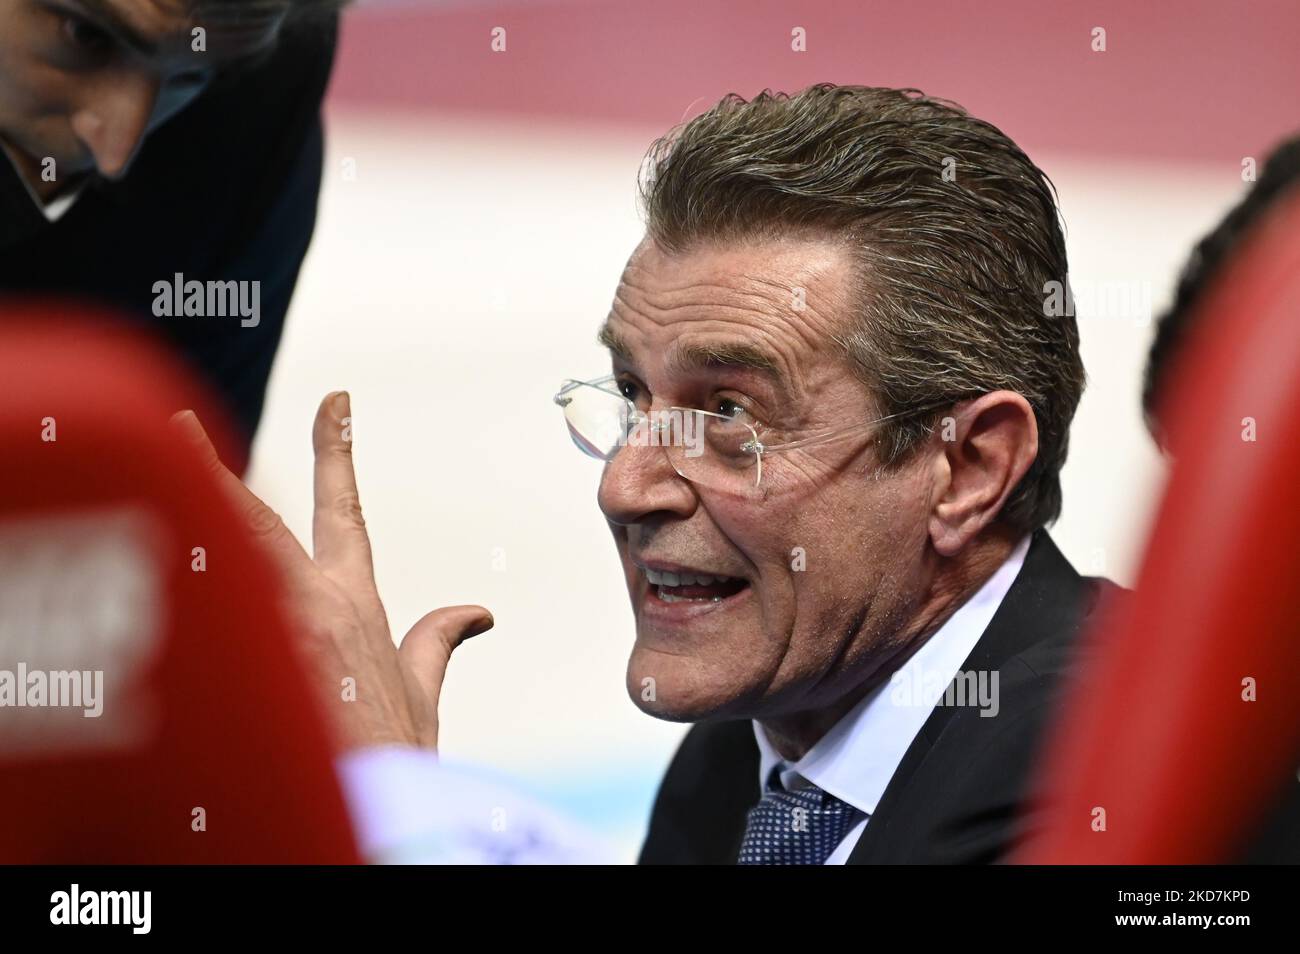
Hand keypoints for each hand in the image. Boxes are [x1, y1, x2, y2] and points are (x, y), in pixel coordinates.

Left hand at [171, 391, 492, 751]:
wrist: (381, 806)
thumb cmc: (394, 758)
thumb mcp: (421, 694)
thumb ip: (438, 642)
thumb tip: (474, 613)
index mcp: (353, 601)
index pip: (342, 505)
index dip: (337, 448)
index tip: (335, 403)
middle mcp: (308, 602)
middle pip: (251, 515)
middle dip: (208, 466)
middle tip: (176, 423)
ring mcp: (269, 631)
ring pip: (210, 557)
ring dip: (176, 521)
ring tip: (145, 477)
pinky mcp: (241, 667)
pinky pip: (191, 620)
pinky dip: (171, 596)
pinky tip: (148, 582)